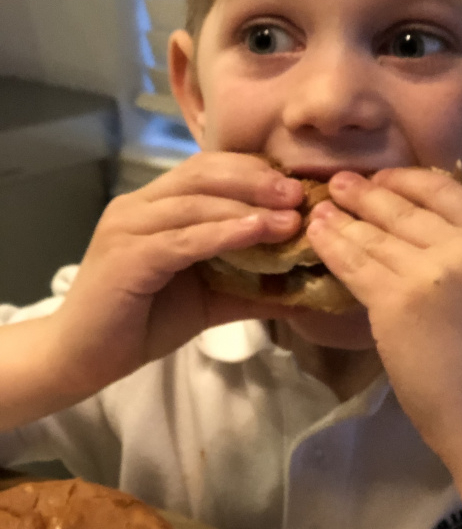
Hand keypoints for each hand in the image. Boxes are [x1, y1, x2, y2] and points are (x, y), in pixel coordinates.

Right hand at [44, 152, 304, 398]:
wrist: (85, 357)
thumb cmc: (145, 323)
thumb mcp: (212, 298)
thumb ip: (256, 287)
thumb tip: (309, 287)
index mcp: (156, 205)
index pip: (209, 170)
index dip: (254, 172)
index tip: (299, 186)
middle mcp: (139, 206)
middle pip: (203, 173)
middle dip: (255, 179)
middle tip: (299, 194)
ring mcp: (128, 227)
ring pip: (195, 202)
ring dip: (247, 207)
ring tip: (290, 217)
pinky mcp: (127, 257)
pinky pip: (182, 239)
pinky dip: (222, 233)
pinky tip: (256, 233)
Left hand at [307, 168, 461, 470]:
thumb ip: (461, 256)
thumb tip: (411, 233)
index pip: (444, 189)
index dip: (406, 179)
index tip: (381, 178)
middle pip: (403, 208)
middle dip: (366, 193)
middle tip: (338, 183)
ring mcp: (431, 272)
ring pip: (374, 235)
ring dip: (341, 217)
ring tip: (320, 208)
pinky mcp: (397, 300)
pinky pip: (355, 264)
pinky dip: (331, 246)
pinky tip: (317, 236)